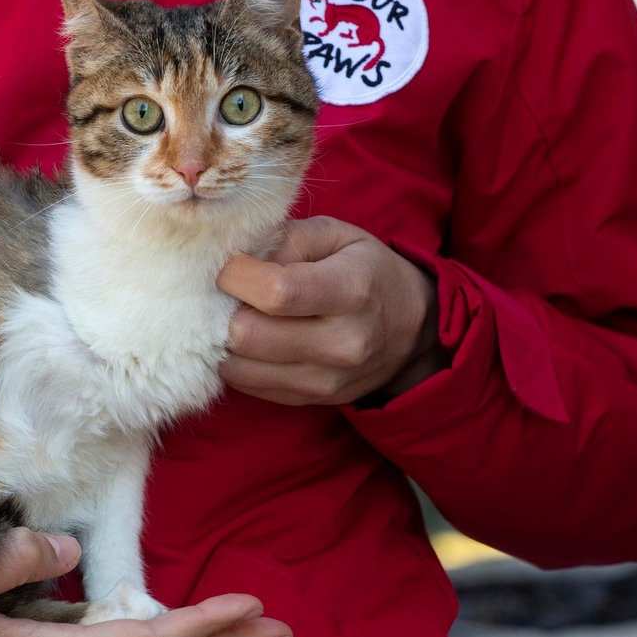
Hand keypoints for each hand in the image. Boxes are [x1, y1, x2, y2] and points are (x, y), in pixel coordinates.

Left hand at [218, 216, 445, 405]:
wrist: (412, 331)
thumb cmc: (366, 272)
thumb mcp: (338, 236)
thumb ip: (288, 238)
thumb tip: (237, 259)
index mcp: (351, 290)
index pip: (275, 292)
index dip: (236, 276)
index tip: (232, 266)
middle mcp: (341, 343)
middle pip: (247, 335)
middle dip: (225, 310)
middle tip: (232, 295)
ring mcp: (325, 379)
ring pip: (238, 367)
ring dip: (225, 339)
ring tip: (240, 316)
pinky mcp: (309, 400)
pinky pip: (247, 386)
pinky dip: (238, 362)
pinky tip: (252, 340)